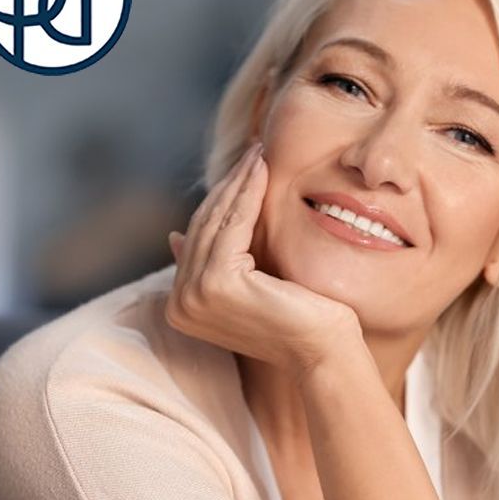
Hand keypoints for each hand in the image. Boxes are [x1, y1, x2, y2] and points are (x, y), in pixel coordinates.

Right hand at [165, 139, 362, 380]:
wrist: (325, 350)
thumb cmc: (297, 319)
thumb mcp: (246, 286)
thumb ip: (212, 263)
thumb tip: (173, 237)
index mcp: (180, 307)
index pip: (198, 238)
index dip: (219, 199)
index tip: (242, 168)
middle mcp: (179, 304)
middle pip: (204, 225)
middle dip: (230, 184)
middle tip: (253, 150)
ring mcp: (194, 295)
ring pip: (217, 220)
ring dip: (240, 181)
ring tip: (259, 152)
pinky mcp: (217, 283)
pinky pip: (233, 224)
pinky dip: (249, 192)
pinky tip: (263, 169)